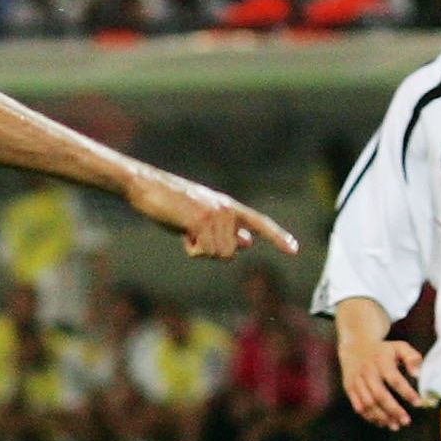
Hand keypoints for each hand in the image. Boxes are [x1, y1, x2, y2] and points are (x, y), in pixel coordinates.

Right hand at [120, 165, 298, 259]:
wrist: (146, 185)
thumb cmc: (170, 202)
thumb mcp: (202, 216)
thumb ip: (227, 229)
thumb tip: (248, 243)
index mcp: (229, 206)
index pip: (260, 223)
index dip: (278, 237)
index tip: (294, 250)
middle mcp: (227, 210)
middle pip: (231, 253)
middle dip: (210, 251)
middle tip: (191, 234)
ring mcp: (216, 215)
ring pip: (219, 254)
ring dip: (199, 249)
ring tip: (184, 228)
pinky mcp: (201, 221)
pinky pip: (203, 251)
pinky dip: (190, 248)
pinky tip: (181, 230)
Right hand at [339, 332, 427, 429]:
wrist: (355, 346)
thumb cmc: (383, 350)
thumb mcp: (400, 347)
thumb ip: (412, 358)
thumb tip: (417, 375)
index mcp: (381, 361)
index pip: (395, 379)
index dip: (406, 393)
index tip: (418, 403)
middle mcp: (367, 371)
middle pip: (379, 395)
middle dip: (393, 410)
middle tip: (406, 421)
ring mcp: (356, 380)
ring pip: (368, 403)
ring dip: (381, 416)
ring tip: (395, 425)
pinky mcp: (349, 388)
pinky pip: (358, 405)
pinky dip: (369, 416)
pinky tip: (381, 422)